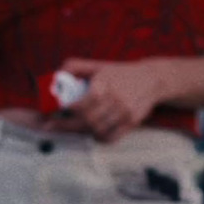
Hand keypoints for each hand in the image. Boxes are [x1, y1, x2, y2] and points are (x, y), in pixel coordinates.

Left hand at [44, 58, 166, 142]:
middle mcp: (115, 98)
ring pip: (97, 129)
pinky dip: (99, 138)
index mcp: (104, 83)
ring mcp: (125, 111)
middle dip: (66, 124)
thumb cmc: (119, 73)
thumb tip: (56, 76)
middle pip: (87, 119)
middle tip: (52, 125)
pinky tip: (93, 132)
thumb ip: (75, 67)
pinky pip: (112, 137)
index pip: (82, 103)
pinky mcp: (132, 122)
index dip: (66, 110)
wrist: (151, 79)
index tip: (54, 113)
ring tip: (73, 126)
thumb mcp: (98, 65)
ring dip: (82, 130)